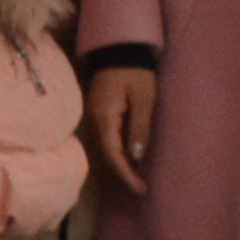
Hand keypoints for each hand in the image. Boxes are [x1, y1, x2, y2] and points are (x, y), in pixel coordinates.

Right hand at [85, 64, 159, 200]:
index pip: (113, 155)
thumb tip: (137, 156)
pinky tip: (129, 158)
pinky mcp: (99, 113)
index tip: (142, 189)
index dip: (127, 174)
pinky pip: (107, 139)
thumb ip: (140, 127)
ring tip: (137, 179)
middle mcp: (94, 121)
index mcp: (104, 118)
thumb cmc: (135, 73)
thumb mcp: (144, 99)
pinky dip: (118, 152)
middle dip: (124, 174)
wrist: (119, 50)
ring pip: (106, 148)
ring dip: (121, 164)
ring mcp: (94, 117)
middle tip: (142, 189)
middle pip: (107, 155)